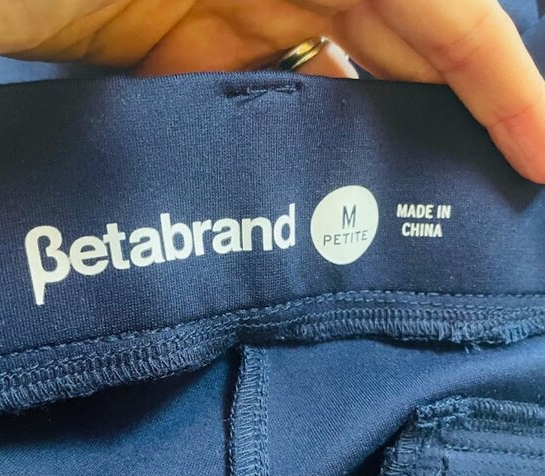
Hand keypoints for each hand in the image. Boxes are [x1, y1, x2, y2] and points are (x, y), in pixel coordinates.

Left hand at [0, 0, 543, 182]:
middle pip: (403, 58)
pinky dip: (291, 153)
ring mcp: (244, 21)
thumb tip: (444, 37)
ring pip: (335, 94)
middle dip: (447, 130)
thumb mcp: (209, 4)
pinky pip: (266, 110)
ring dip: (364, 153)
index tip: (544, 163)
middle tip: (480, 210)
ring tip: (400, 222)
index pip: (447, 20)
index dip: (507, 89)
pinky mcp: (197, 60)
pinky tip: (306, 201)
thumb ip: (364, 13)